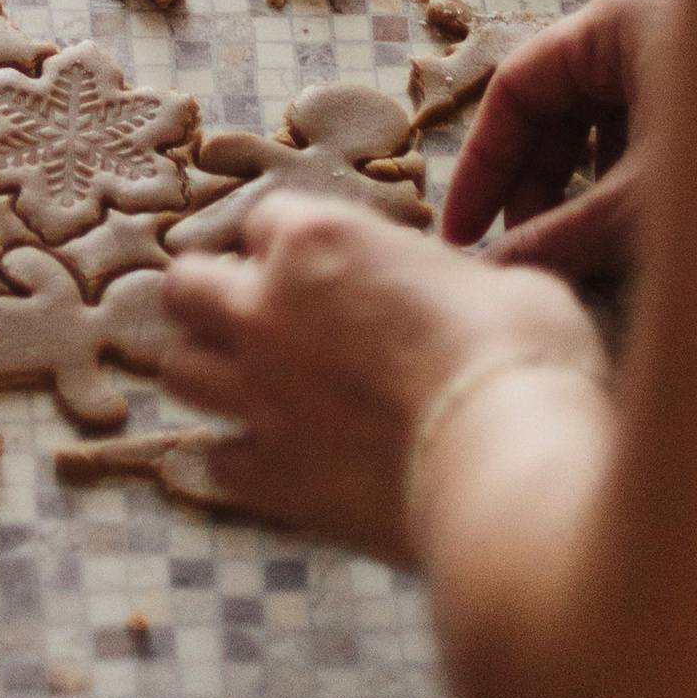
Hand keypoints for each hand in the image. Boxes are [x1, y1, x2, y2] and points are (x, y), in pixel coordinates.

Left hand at [158, 193, 596, 561]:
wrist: (507, 469)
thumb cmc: (517, 358)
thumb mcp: (502, 283)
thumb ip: (450, 281)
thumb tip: (462, 298)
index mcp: (319, 242)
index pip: (262, 219)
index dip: (288, 243)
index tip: (318, 267)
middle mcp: (266, 311)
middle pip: (184, 287)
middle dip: (210, 297)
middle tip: (256, 317)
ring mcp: (258, 397)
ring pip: (179, 370)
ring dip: (211, 373)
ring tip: (254, 385)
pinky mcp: (269, 478)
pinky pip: (218, 459)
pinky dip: (240, 457)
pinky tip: (279, 459)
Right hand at [441, 0, 682, 290]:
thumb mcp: (637, 210)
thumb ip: (558, 239)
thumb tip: (494, 277)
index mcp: (620, 17)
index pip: (519, 87)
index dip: (483, 165)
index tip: (462, 232)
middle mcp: (650, 22)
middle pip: (561, 104)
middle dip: (535, 184)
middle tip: (515, 253)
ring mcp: (689, 55)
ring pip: (604, 123)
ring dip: (579, 189)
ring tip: (565, 255)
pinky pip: (647, 131)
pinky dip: (624, 182)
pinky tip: (619, 235)